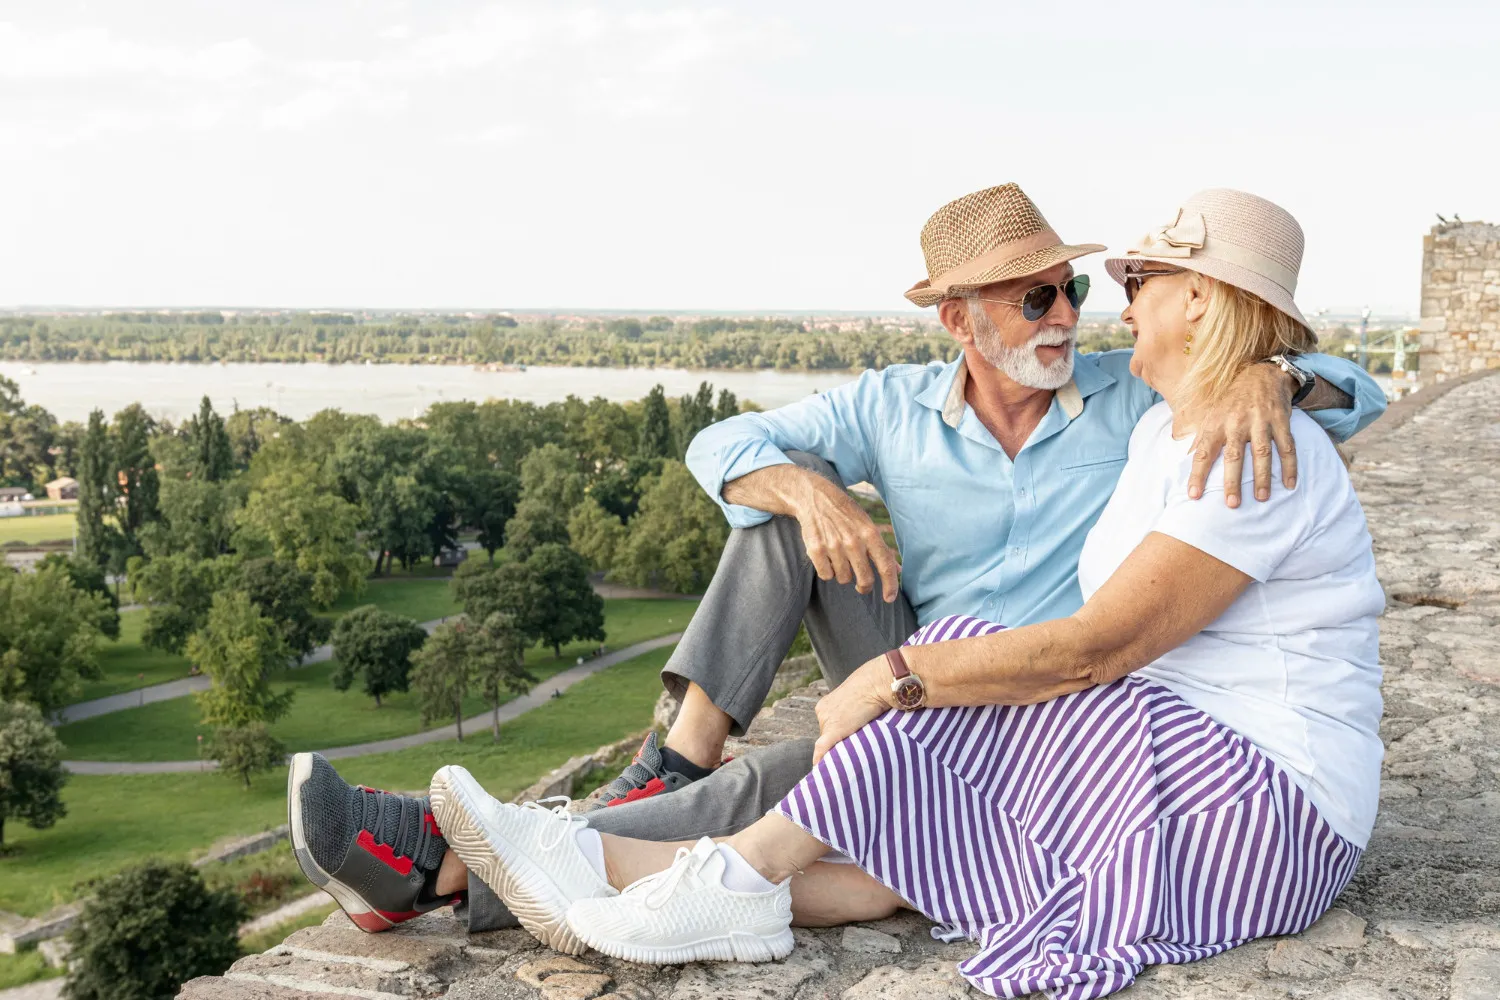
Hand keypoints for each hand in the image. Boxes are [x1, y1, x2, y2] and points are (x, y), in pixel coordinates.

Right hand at [792, 477, 901, 601]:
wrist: (815, 498)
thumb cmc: (846, 514)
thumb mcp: (867, 525)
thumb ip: (882, 549)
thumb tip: (898, 571)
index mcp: (870, 533)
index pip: (885, 566)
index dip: (890, 585)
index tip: (889, 598)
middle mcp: (853, 541)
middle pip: (865, 579)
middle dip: (864, 586)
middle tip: (862, 585)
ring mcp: (833, 546)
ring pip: (843, 579)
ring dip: (843, 575)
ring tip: (839, 560)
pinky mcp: (816, 550)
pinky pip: (826, 575)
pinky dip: (827, 571)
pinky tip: (827, 558)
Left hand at [812, 658, 892, 764]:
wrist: (877, 683)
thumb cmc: (873, 686)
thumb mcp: (858, 697)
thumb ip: (853, 710)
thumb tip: (859, 722)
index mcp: (826, 705)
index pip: (827, 727)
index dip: (837, 736)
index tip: (845, 743)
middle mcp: (822, 712)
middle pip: (827, 735)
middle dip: (838, 743)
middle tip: (851, 750)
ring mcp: (827, 720)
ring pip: (829, 743)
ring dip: (839, 748)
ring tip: (852, 753)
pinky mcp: (834, 729)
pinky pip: (822, 748)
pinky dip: (821, 759)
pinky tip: (822, 769)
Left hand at [1182, 363, 1297, 506]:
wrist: (1260, 375)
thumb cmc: (1231, 402)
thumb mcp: (1211, 415)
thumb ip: (1201, 438)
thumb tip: (1186, 459)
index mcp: (1216, 424)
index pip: (1203, 452)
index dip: (1197, 474)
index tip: (1194, 495)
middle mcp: (1237, 423)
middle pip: (1234, 456)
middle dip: (1232, 481)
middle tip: (1232, 503)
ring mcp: (1260, 421)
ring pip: (1261, 453)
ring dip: (1262, 477)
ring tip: (1261, 498)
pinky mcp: (1280, 420)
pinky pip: (1287, 446)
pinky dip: (1290, 466)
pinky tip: (1290, 484)